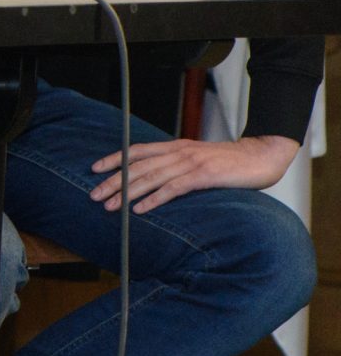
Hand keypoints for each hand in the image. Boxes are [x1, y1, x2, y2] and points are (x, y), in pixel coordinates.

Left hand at [90, 133, 298, 212]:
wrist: (261, 156)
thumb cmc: (229, 162)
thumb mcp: (198, 158)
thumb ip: (178, 165)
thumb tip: (156, 178)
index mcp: (175, 146)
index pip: (136, 151)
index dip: (114, 159)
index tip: (94, 169)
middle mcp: (178, 152)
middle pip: (138, 167)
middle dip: (113, 181)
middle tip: (94, 195)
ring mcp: (191, 163)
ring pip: (151, 178)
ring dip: (128, 192)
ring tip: (111, 206)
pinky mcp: (204, 176)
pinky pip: (174, 188)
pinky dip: (154, 199)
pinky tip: (141, 209)